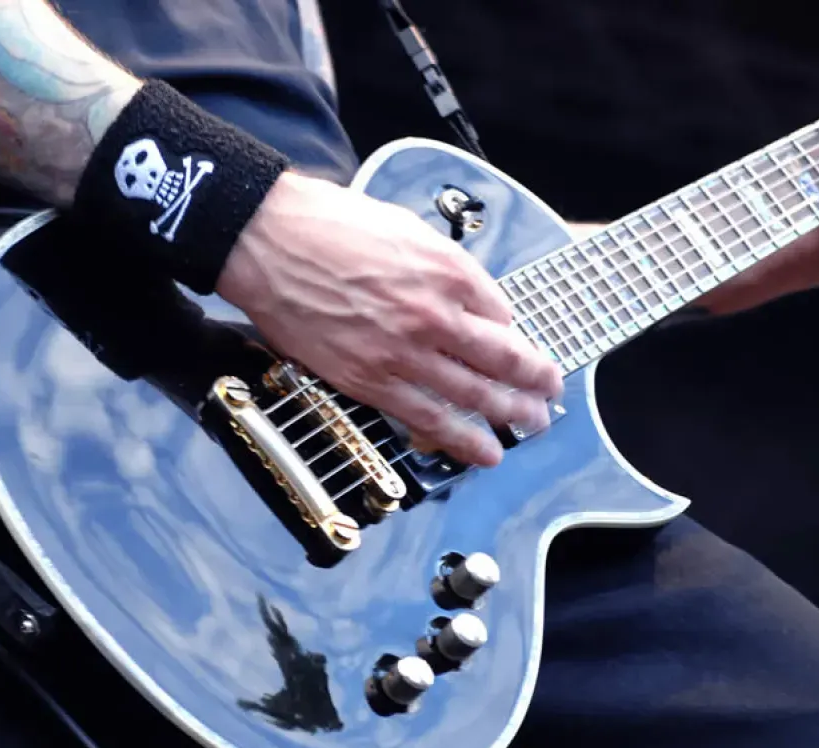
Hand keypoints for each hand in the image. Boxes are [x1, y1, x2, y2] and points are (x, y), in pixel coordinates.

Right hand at [216, 173, 562, 466]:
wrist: (268, 240)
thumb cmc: (327, 224)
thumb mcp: (405, 228)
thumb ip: (441, 266)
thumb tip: (463, 296)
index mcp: (448, 270)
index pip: (501, 313)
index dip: (514, 335)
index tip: (520, 347)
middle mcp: (435, 315)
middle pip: (503, 359)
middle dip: (535, 381)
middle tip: (550, 392)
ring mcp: (403, 352)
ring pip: (473, 395)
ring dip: (510, 414)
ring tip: (532, 425)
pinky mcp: (369, 380)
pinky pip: (426, 418)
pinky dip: (460, 438)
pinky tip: (484, 451)